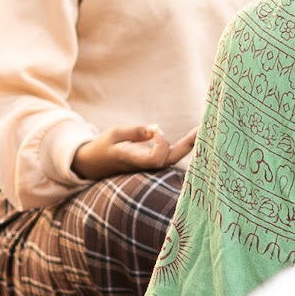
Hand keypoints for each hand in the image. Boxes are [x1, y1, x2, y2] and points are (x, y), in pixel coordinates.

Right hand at [72, 123, 196, 180]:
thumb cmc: (103, 146)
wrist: (93, 165)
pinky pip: (169, 157)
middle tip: (201, 130)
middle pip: (170, 160)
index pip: (156, 160)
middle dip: (186, 145)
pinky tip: (193, 137)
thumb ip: (136, 131)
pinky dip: (182, 146)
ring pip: (172, 159)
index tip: (156, 131)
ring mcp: (148, 167)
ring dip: (187, 145)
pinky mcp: (151, 164)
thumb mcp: (115, 133)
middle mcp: (143, 166)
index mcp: (131, 159)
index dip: (161, 145)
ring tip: (200, 130)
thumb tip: (158, 128)